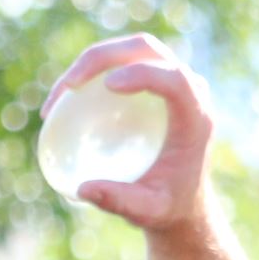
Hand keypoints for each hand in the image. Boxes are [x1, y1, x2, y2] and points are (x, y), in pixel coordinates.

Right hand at [41, 33, 218, 233]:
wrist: (183, 200)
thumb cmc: (168, 206)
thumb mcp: (148, 211)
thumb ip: (121, 202)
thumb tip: (84, 188)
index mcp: (196, 118)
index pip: (176, 80)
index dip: (144, 74)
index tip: (108, 85)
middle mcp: (189, 91)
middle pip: (147, 50)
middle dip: (105, 57)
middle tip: (70, 86)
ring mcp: (173, 81)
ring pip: (132, 49)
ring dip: (94, 59)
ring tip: (62, 92)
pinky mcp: (156, 81)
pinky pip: (123, 61)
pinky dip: (93, 70)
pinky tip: (66, 95)